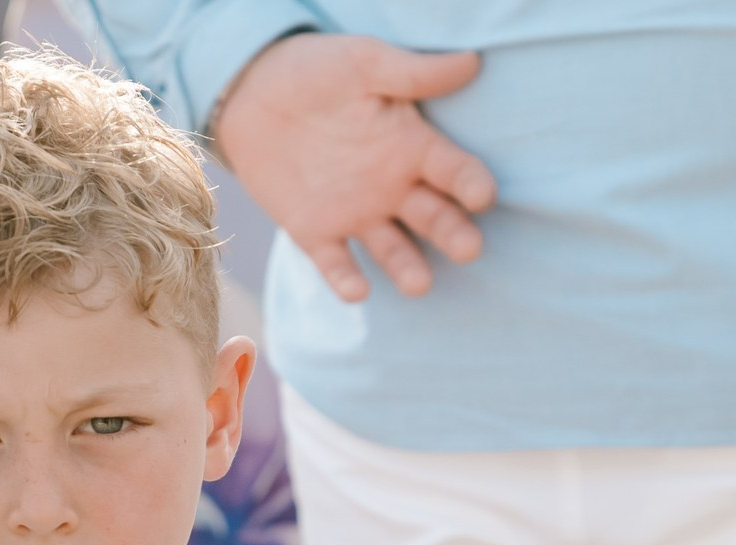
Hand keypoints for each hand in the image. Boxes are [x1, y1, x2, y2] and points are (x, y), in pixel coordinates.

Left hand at [210, 32, 495, 301]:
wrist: (253, 93)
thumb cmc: (318, 71)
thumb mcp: (365, 63)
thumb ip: (413, 73)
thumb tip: (472, 61)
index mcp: (412, 146)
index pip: (453, 170)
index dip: (470, 184)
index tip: (482, 196)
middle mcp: (393, 187)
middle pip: (433, 217)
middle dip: (452, 233)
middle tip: (469, 249)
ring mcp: (357, 214)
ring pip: (392, 249)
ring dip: (407, 267)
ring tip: (420, 285)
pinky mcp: (316, 233)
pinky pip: (336, 262)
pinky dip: (346, 279)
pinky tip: (357, 292)